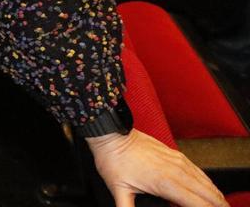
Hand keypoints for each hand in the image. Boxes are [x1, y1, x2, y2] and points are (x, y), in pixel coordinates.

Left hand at [89, 130, 227, 206]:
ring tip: (222, 206)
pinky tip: (210, 189)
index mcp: (165, 183)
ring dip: (216, 196)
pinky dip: (208, 183)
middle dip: (218, 206)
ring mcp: (178, 161)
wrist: (111, 134)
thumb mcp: (118, 191)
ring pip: (206, 182)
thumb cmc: (113, 160)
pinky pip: (198, 171)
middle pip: (208, 194)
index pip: (198, 204)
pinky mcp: (176, 154)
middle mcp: (176, 171)